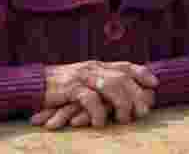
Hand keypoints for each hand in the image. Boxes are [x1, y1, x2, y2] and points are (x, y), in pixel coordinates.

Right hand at [30, 60, 157, 129]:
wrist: (33, 84)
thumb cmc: (61, 87)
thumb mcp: (84, 80)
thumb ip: (102, 82)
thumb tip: (125, 93)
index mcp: (98, 66)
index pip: (125, 65)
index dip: (142, 73)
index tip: (155, 84)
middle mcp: (93, 68)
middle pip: (123, 77)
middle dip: (137, 94)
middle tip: (143, 111)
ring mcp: (82, 77)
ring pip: (111, 86)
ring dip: (121, 104)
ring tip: (124, 119)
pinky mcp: (70, 88)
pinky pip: (90, 99)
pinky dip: (98, 112)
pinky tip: (100, 123)